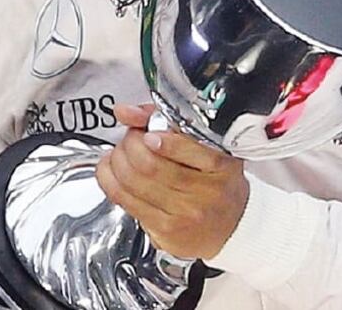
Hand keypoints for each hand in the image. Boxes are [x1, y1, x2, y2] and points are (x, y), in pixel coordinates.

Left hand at [96, 104, 249, 259]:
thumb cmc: (216, 182)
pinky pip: (125, 201)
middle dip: (129, 144)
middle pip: (150, 164)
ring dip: (117, 161)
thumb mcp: (205, 146)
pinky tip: (113, 172)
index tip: (148, 132)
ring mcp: (184, 214)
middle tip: (130, 138)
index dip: (159, 138)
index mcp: (221, 165)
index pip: (186, 148)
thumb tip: (127, 112)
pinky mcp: (165, 230)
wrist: (231, 226)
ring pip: (132, 182)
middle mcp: (205, 192)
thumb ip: (167, 121)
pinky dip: (110, 180)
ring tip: (120, 153)